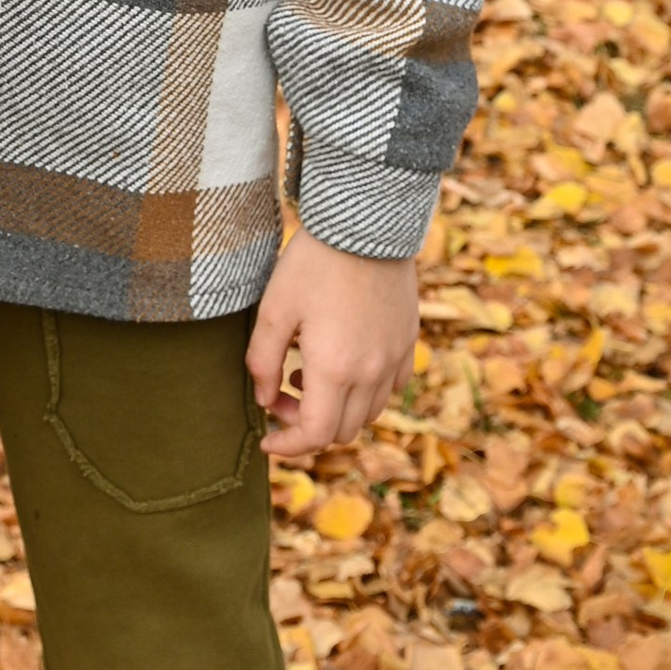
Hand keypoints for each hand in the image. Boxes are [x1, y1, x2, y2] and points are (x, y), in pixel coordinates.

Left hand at [245, 228, 421, 458]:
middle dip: (307, 427)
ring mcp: (395, 358)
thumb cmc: (313, 263)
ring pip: (368, 413)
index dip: (288, 446)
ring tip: (306, 376)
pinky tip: (343, 365)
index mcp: (335, 369)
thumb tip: (264, 400)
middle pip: (342, 430)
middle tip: (281, 397)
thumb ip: (262, 361)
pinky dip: (365, 392)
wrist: (365, 224)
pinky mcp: (408, 341)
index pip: (314, 435)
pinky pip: (391, 387)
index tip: (267, 439)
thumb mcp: (274, 309)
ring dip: (336, 410)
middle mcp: (371, 372)